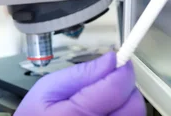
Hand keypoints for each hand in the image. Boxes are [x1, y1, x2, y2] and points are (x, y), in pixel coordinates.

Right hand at [16, 52, 145, 115]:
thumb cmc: (36, 113)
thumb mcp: (49, 87)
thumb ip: (81, 74)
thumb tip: (110, 60)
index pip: (116, 89)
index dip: (123, 70)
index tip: (121, 60)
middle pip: (134, 106)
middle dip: (127, 87)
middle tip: (111, 79)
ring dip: (126, 102)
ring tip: (105, 97)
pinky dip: (123, 113)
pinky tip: (106, 110)